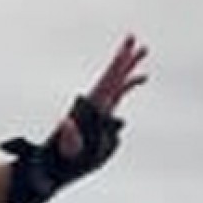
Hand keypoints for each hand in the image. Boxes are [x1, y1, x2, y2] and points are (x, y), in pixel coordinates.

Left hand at [54, 34, 147, 157]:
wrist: (58, 165)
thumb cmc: (64, 159)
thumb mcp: (67, 150)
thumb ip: (69, 136)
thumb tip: (65, 120)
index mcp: (91, 108)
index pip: (106, 82)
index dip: (116, 66)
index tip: (125, 50)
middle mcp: (96, 104)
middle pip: (112, 75)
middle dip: (123, 57)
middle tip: (131, 36)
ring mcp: (100, 108)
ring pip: (118, 81)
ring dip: (130, 66)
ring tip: (143, 49)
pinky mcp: (102, 114)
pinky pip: (119, 94)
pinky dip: (129, 85)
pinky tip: (142, 78)